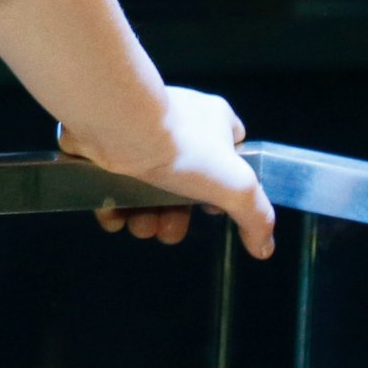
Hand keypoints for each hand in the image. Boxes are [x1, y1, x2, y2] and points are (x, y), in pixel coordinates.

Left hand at [58, 86, 275, 260]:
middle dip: (176, 216)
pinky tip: (114, 216)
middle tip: (166, 229)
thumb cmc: (181, 147)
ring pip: (146, 187)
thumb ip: (257, 216)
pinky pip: (112, 182)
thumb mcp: (236, 186)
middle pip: (183, 183)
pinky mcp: (103, 143)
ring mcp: (136, 133)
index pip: (230, 151)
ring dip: (144, 217)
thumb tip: (264, 247)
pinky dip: (113, 205)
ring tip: (140, 223)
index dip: (223, 185)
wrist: (115, 125)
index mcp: (212, 120)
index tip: (211, 205)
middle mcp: (174, 123)